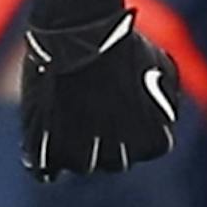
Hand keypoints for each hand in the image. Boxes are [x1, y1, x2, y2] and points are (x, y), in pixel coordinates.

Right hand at [20, 10, 179, 178]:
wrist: (80, 35)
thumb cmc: (123, 46)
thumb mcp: (161, 68)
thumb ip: (165, 99)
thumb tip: (162, 116)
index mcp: (151, 140)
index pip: (148, 147)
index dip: (137, 130)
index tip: (125, 114)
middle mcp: (120, 156)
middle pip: (114, 160)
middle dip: (107, 141)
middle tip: (92, 115)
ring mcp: (82, 157)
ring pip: (81, 165)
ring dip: (76, 150)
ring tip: (65, 124)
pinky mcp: (47, 152)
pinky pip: (45, 172)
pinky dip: (44, 163)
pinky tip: (42, 150)